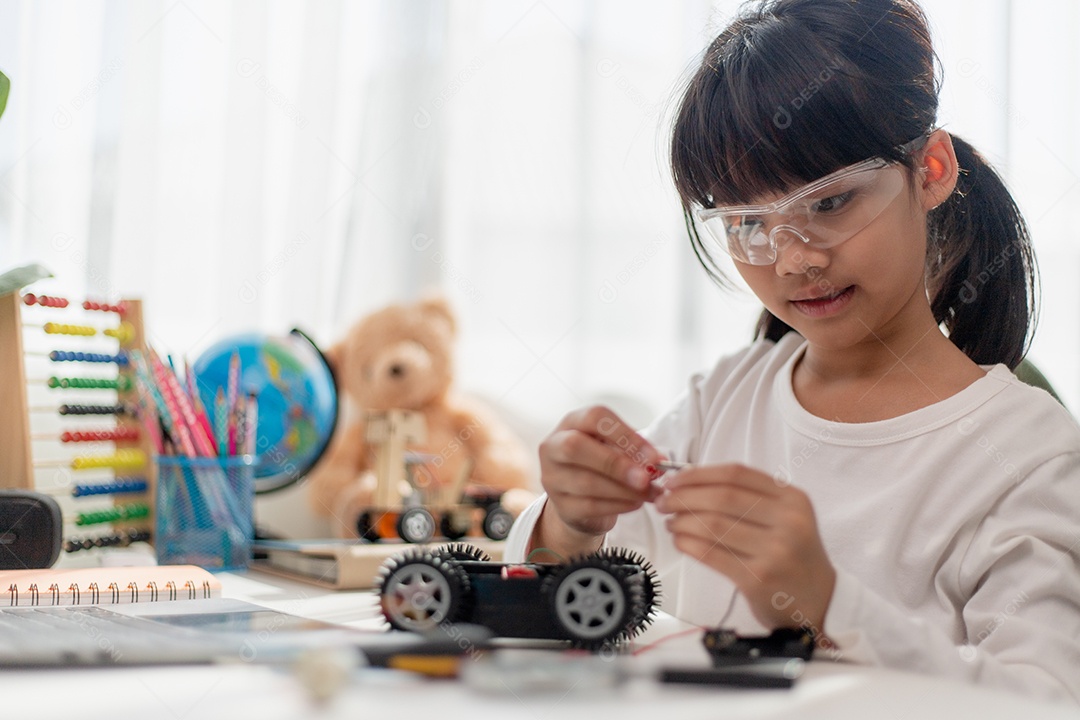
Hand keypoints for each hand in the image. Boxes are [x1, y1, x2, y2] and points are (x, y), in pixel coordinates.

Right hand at [534, 406, 664, 555]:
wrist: (581, 500)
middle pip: (575, 446)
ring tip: (649, 493)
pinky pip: (590, 506)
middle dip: (616, 463)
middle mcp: (553, 447)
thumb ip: (632, 450)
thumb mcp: (614, 448)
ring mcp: (552, 478)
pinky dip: (618, 505)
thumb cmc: (601, 465)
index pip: (594, 417)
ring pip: (586, 482)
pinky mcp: (560, 505)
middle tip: (646, 477)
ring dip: (624, 489)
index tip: (652, 454)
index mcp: (571, 423)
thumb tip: (657, 460)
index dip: (625, 434)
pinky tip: (636, 503)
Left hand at [655, 463, 836, 632]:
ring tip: (670, 523)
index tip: (673, 480)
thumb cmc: (791, 554)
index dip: (698, 474)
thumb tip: (688, 482)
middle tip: (663, 502)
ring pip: (713, 525)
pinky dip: (688, 544)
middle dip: (683, 497)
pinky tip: (680, 541)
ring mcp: (775, 550)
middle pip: (722, 497)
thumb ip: (747, 496)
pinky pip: (711, 553)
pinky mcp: (758, 578)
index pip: (736, 474)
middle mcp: (788, 521)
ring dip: (682, 521)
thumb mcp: (784, 516)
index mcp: (792, 498)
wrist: (819, 600)